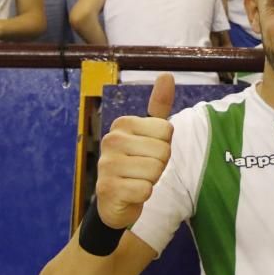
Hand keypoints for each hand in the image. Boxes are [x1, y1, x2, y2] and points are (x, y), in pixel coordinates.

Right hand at [95, 74, 175, 228]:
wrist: (115, 200)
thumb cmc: (136, 163)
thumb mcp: (149, 134)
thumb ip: (159, 106)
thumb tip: (167, 74)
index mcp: (123, 123)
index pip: (166, 130)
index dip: (164, 145)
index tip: (148, 152)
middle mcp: (111, 140)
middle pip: (163, 151)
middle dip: (159, 164)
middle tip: (143, 169)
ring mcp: (107, 164)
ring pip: (155, 171)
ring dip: (151, 180)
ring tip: (137, 179)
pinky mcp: (108, 188)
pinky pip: (145, 190)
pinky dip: (143, 194)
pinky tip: (131, 193)